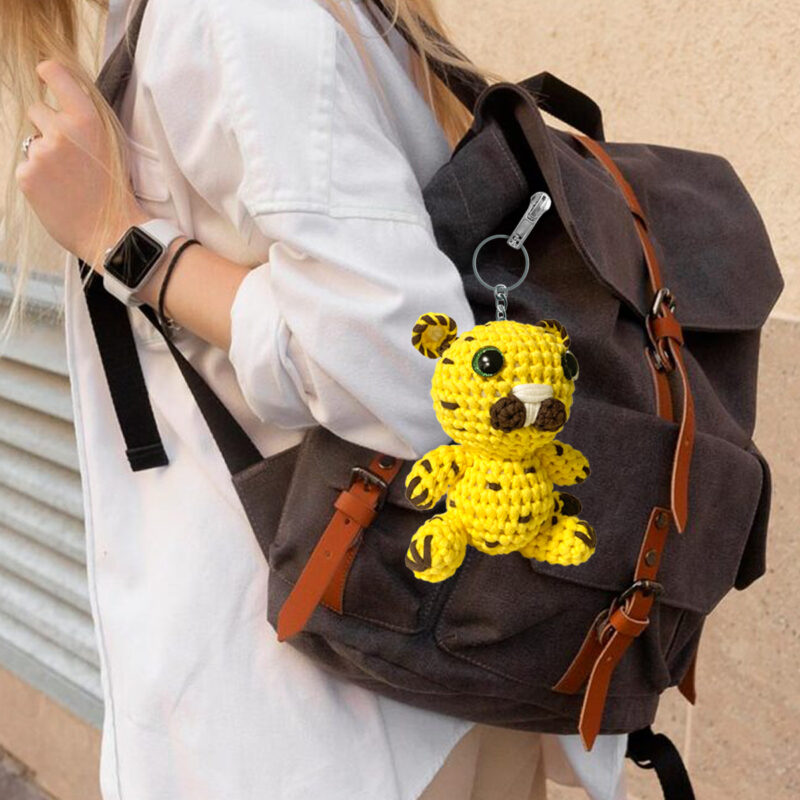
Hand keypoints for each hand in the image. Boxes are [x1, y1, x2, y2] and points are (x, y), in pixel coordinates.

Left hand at [14, 59, 147, 268]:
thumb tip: (65, 98)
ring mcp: (40, 152)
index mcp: (87, 118)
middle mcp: (61, 130)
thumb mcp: (113, 145)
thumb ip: (88, 119)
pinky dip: (37, 178)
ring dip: (43, 154)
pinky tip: (57, 193)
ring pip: (31, 140)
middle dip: (47, 126)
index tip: (45, 76)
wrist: (112, 232)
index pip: (54, 73)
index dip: (48, 73)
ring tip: (67, 180)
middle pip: (37, 109)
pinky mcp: (26, 174)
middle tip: (70, 155)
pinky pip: (25, 166)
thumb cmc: (116, 191)